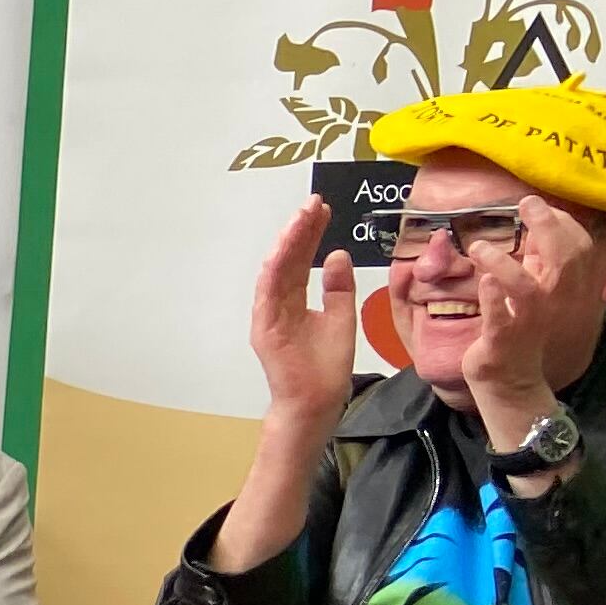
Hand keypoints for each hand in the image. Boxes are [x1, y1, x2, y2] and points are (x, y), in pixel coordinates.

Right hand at [249, 195, 359, 423]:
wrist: (316, 400)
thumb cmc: (325, 368)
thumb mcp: (341, 318)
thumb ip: (338, 288)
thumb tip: (336, 254)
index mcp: (295, 301)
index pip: (302, 260)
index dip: (311, 235)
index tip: (323, 211)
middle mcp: (279, 304)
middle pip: (288, 259)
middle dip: (300, 230)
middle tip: (314, 203)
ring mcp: (269, 314)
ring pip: (275, 270)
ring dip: (286, 242)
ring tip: (302, 217)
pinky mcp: (265, 327)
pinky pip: (267, 291)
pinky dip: (274, 268)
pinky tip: (283, 248)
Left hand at [463, 199, 584, 450]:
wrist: (513, 383)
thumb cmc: (521, 333)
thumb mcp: (538, 293)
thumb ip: (541, 263)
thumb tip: (538, 228)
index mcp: (565, 289)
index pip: (579, 246)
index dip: (562, 221)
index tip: (537, 204)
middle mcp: (554, 304)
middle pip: (565, 259)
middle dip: (547, 227)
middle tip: (525, 207)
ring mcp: (529, 323)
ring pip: (530, 288)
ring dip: (505, 263)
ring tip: (479, 248)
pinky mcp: (502, 342)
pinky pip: (501, 319)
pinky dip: (494, 299)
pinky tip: (484, 282)